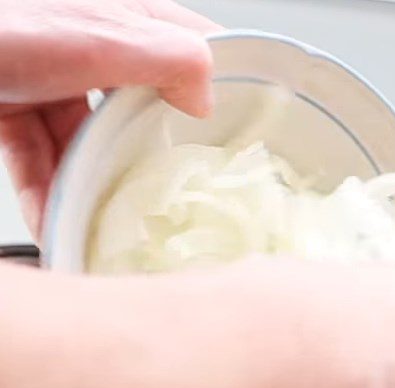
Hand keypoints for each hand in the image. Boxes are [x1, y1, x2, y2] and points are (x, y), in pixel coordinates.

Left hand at [0, 0, 218, 237]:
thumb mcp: (90, 36)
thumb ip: (161, 57)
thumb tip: (206, 95)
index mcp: (121, 17)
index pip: (191, 50)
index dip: (219, 91)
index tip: (236, 140)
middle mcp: (89, 44)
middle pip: (139, 108)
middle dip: (149, 156)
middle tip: (170, 195)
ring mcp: (49, 74)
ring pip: (86, 140)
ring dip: (91, 185)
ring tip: (105, 224)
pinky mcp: (12, 102)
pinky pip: (39, 156)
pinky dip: (47, 191)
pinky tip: (57, 222)